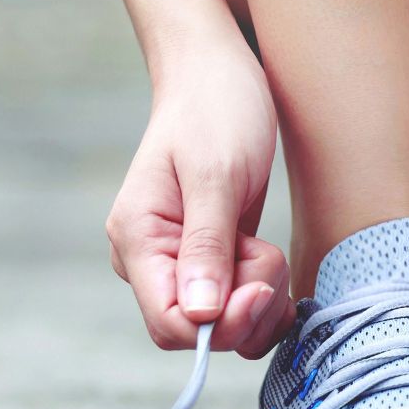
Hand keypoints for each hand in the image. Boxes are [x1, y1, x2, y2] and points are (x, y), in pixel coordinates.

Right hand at [105, 44, 292, 357]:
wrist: (217, 75)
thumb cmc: (215, 110)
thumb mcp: (216, 175)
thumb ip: (207, 246)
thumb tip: (201, 316)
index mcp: (137, 240)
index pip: (169, 324)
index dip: (219, 326)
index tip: (260, 287)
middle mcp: (151, 261)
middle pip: (198, 333)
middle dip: (245, 309)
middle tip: (267, 254)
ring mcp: (178, 265)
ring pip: (222, 327)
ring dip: (259, 301)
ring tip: (266, 248)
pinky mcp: (207, 265)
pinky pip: (235, 311)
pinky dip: (262, 299)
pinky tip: (271, 265)